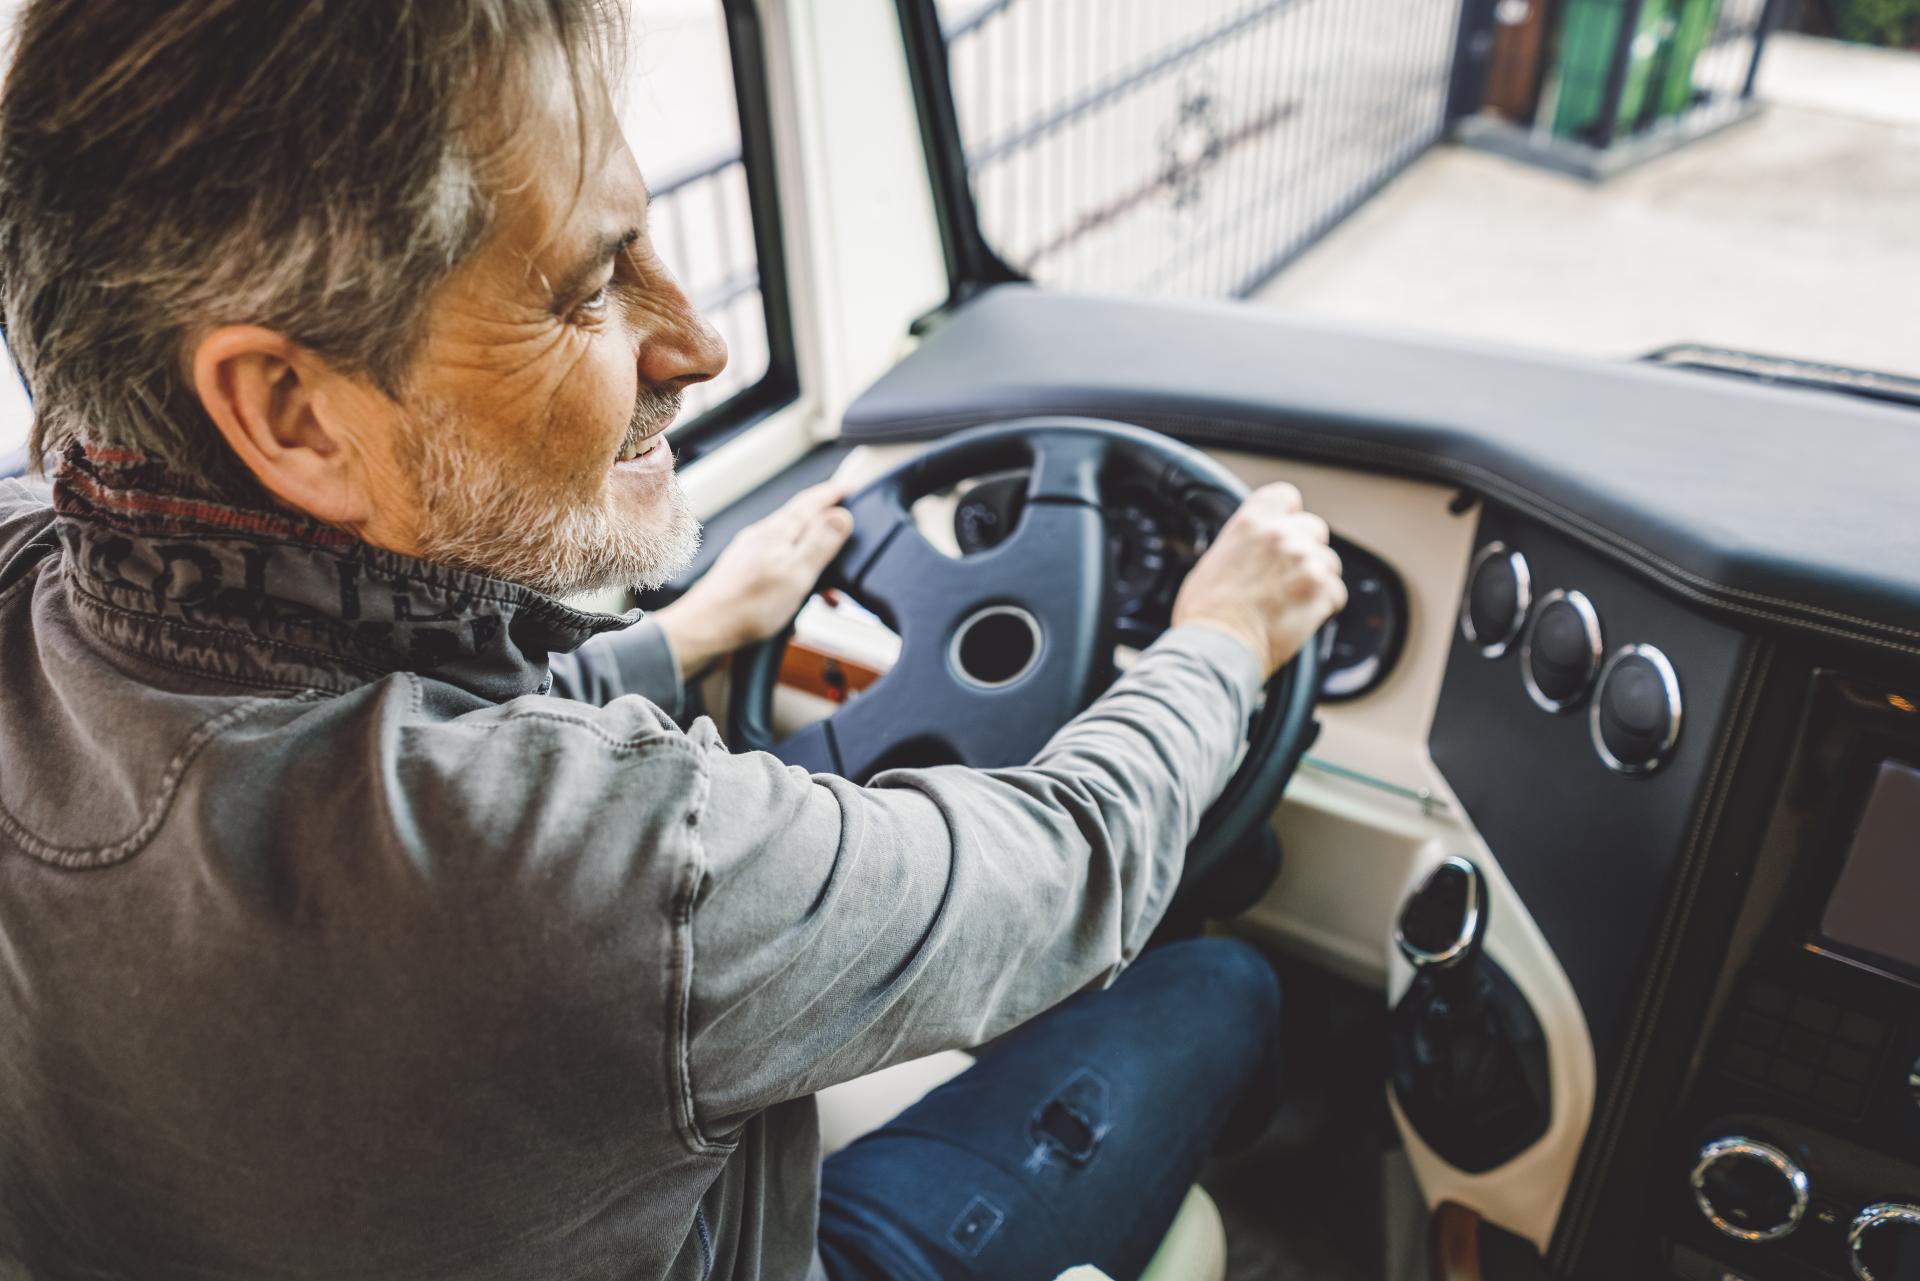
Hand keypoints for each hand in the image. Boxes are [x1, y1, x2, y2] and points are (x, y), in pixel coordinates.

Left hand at [653, 482, 854, 673]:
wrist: (705, 628)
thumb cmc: (747, 607)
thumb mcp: (796, 574)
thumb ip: (820, 542)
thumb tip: (841, 514)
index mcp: (776, 532)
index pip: (810, 502)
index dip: (833, 493)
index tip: (849, 487)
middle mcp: (761, 536)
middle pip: (800, 520)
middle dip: (825, 524)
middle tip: (846, 529)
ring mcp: (750, 552)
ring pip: (790, 544)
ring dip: (812, 556)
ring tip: (829, 582)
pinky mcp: (743, 570)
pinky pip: (778, 563)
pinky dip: (796, 573)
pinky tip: (799, 593)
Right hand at [1171, 482, 1346, 677]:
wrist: (1217, 648)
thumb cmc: (1206, 615)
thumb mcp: (1213, 562)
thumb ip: (1241, 546)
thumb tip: (1250, 552)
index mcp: (1250, 523)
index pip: (1286, 496)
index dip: (1289, 515)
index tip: (1287, 529)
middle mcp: (1279, 536)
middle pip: (1314, 528)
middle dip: (1307, 550)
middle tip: (1289, 576)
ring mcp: (1304, 561)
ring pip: (1329, 562)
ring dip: (1317, 580)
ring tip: (1292, 603)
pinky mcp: (1321, 590)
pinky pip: (1336, 593)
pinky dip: (1325, 607)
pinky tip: (1302, 617)